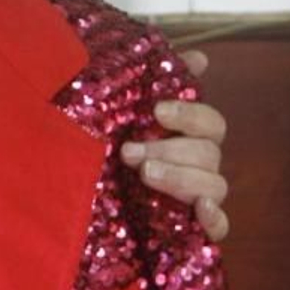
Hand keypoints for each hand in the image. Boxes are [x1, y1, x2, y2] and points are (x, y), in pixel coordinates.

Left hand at [120, 48, 229, 241]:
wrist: (69, 195)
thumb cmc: (103, 147)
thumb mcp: (122, 111)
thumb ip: (158, 82)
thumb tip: (200, 58)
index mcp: (187, 138)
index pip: (210, 123)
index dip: (190, 115)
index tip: (157, 111)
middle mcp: (197, 167)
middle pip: (208, 154)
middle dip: (171, 149)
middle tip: (130, 152)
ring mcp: (195, 200)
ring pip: (214, 186)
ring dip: (182, 178)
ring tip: (144, 174)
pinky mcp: (189, 232)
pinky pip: (219, 229)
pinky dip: (214, 220)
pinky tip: (200, 210)